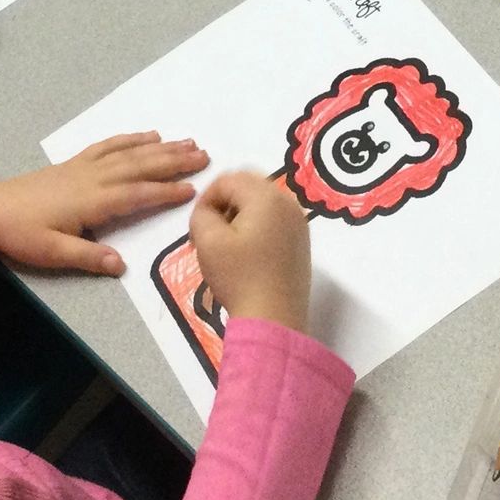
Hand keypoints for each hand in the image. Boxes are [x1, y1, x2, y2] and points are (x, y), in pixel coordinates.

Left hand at [0, 134, 208, 273]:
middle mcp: (94, 179)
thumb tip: (122, 266)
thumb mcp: (53, 253)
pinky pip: (109, 145)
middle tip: (205, 155)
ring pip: (130, 153)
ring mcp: (85, 167)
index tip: (194, 189)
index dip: (166, 191)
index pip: (137, 195)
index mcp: (92, 202)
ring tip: (188, 143)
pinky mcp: (76, 163)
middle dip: (174, 162)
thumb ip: (89, 257)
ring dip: (160, 148)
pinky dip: (131, 138)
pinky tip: (148, 135)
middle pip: (141, 166)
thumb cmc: (22, 234)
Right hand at [189, 171, 309, 332]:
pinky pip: (275, 219)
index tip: (197, 225)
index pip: (229, 180)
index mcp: (267, 197)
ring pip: (262, 202)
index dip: (207, 198)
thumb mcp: (208, 241)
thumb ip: (201, 213)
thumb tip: (208, 211)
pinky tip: (245, 252)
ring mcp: (299, 222)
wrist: (273, 319)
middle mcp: (289, 203)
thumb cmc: (239, 277)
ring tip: (224, 243)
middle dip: (224, 202)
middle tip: (208, 231)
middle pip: (248, 186)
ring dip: (240, 213)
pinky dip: (256, 225)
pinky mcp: (301, 241)